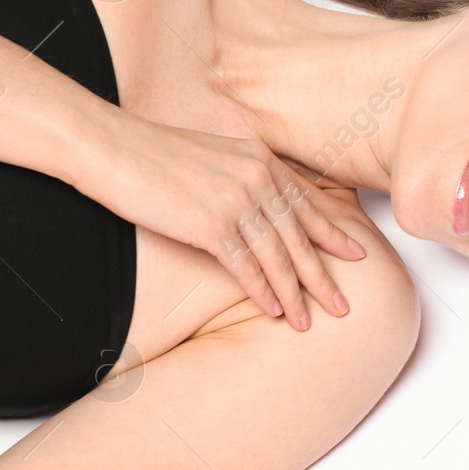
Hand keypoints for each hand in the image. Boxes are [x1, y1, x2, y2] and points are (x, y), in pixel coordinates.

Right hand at [82, 114, 364, 329]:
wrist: (112, 147)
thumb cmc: (154, 153)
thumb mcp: (215, 155)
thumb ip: (244, 176)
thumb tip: (258, 205)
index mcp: (262, 160)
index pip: (307, 204)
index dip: (333, 233)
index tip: (356, 254)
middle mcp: (258, 178)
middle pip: (299, 236)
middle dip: (322, 275)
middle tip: (343, 305)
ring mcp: (236, 201)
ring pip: (277, 257)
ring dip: (294, 294)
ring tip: (306, 321)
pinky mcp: (210, 224)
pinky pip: (245, 265)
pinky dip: (262, 291)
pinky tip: (273, 310)